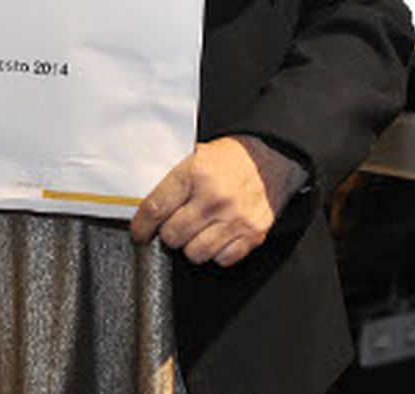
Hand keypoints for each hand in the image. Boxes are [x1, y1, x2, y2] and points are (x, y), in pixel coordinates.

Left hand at [130, 136, 307, 266]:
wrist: (275, 155)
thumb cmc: (233, 157)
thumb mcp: (198, 156)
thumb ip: (176, 183)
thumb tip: (149, 213)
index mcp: (196, 173)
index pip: (155, 208)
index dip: (141, 226)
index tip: (140, 232)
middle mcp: (215, 197)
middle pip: (172, 236)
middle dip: (170, 233)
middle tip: (177, 224)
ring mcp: (235, 218)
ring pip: (195, 253)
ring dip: (193, 244)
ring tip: (200, 230)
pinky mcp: (252, 234)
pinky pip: (222, 259)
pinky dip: (218, 252)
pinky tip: (220, 235)